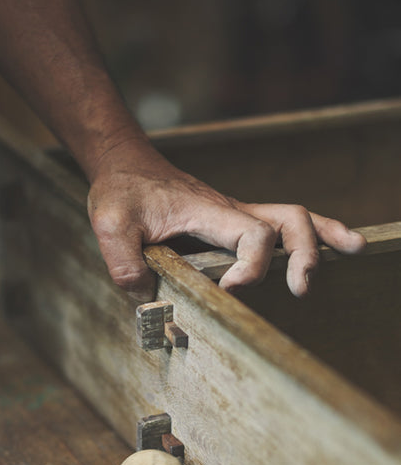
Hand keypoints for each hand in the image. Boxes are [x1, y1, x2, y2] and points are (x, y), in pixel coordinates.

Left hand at [87, 139, 366, 301]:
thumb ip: (126, 265)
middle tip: (302, 289)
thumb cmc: (121, 190)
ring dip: (321, 238)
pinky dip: (308, 234)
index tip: (227, 289)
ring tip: (354, 252)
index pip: (251, 235)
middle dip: (304, 254)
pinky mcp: (231, 222)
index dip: (251, 266)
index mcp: (207, 212)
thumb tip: (147, 299)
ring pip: (293, 217)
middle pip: (289, 221)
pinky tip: (327, 248)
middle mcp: (230, 211)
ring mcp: (234, 214)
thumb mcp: (110, 226)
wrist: (124, 164)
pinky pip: (278, 225)